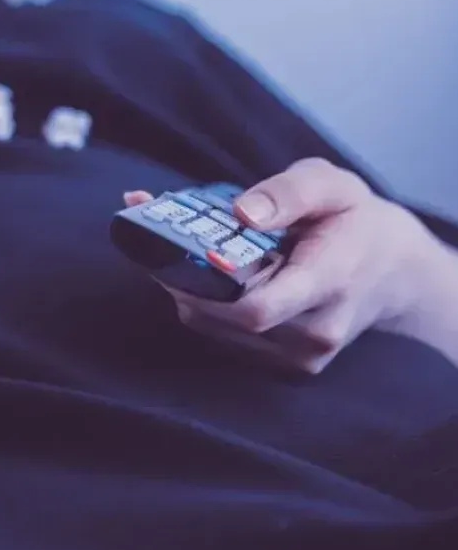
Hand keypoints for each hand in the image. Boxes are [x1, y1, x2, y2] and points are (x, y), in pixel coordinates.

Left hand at [126, 158, 451, 373]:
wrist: (392, 272)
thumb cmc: (354, 221)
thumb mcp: (331, 184)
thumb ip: (288, 191)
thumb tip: (242, 213)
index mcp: (330, 282)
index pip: (258, 308)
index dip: (205, 286)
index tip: (177, 249)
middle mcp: (314, 332)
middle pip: (222, 317)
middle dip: (181, 276)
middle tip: (157, 234)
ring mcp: (299, 357)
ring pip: (213, 328)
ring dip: (184, 289)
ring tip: (179, 248)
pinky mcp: (282, 365)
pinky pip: (221, 336)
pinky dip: (201, 304)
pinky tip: (202, 274)